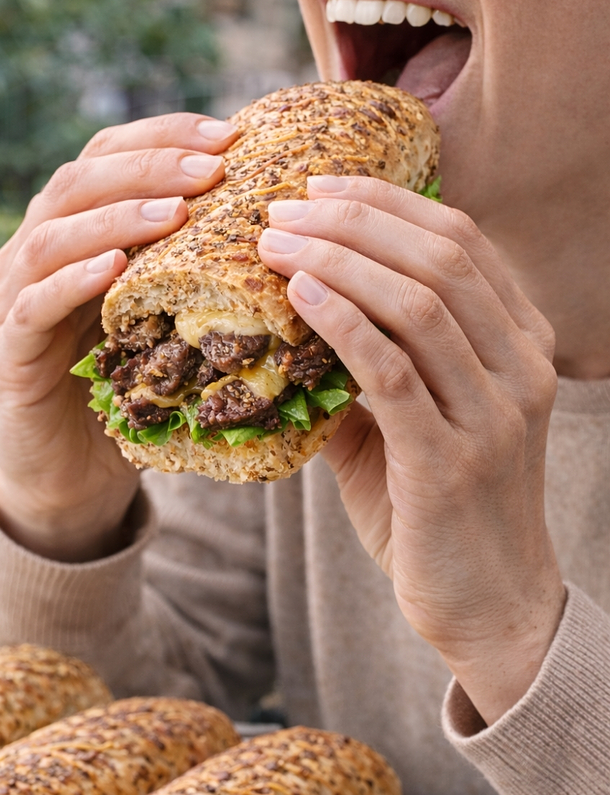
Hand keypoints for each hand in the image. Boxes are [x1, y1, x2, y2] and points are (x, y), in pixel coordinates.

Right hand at [0, 114, 237, 560]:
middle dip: (150, 167)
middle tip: (211, 167)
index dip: (164, 137)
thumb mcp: (166, 321)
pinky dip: (73, 280)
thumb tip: (283, 236)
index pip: (111, 157)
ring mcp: (15, 297)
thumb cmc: (129, 390)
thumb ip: (194, 274)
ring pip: (54, 235)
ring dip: (117, 217)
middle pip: (81, 181)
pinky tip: (114, 268)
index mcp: (78, 231)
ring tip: (175, 211)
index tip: (227, 133)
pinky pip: (34, 304)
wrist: (72, 470)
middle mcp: (38, 251)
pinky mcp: (9, 349)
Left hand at [258, 177, 565, 722]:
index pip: (460, 241)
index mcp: (521, 344)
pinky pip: (394, 372)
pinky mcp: (452, 461)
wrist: (491, 607)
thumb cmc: (445, 514)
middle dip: (354, 218)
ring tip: (274, 243)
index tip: (320, 187)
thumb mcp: (413, 430)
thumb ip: (366, 375)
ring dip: (337, 260)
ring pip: (419, 303)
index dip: (388, 202)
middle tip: (282, 208)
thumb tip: (290, 328)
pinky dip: (344, 323)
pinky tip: (299, 296)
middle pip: (441, 256)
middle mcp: (520, 367)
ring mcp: (493, 413)